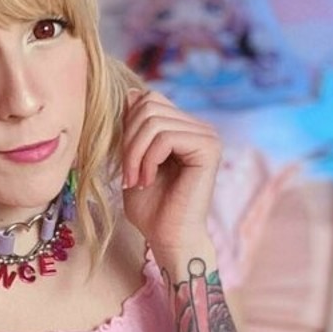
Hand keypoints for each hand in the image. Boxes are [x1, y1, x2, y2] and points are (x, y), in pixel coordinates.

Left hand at [120, 87, 221, 256]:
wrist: (168, 239)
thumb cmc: (152, 209)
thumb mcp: (134, 161)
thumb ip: (134, 129)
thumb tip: (133, 93)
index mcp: (184, 129)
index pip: (148, 101)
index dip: (127, 127)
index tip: (124, 163)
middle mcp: (199, 128)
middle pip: (149, 105)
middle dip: (128, 140)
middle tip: (127, 175)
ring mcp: (207, 136)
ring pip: (154, 121)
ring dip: (134, 154)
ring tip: (135, 181)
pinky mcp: (208, 148)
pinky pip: (166, 137)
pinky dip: (148, 160)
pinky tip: (148, 181)